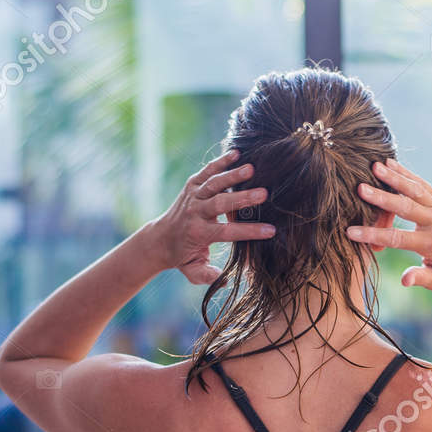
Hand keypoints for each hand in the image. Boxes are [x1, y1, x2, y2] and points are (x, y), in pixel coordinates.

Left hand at [147, 150, 275, 283]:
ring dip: (232, 175)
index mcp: (199, 233)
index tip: (270, 231)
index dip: (248, 232)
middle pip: (221, 203)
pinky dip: (220, 161)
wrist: (161, 238)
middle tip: (264, 194)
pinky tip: (236, 153)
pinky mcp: (192, 184)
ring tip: (251, 168)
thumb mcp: (192, 270)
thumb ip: (205, 275)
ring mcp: (193, 196)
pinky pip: (207, 171)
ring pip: (214, 184)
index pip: (227, 232)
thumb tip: (221, 278)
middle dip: (242, 198)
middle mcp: (195, 212)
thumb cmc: (182, 256)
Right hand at [346, 159, 431, 290]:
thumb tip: (404, 280)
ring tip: (374, 166)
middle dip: (381, 198)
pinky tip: (389, 163)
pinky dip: (405, 173)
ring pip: (414, 190)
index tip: (351, 232)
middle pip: (404, 207)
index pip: (397, 238)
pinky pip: (421, 184)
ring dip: (393, 177)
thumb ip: (420, 278)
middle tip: (360, 188)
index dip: (373, 234)